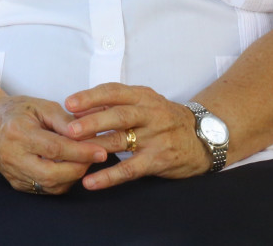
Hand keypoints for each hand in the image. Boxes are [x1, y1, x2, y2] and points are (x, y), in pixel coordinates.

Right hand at [0, 95, 109, 194]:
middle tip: (94, 156)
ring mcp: (14, 174)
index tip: (101, 151)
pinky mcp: (16, 184)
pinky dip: (61, 181)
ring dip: (72, 176)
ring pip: (51, 185)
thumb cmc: (14, 111)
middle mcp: (13, 157)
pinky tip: (67, 167)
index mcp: (18, 133)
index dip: (81, 151)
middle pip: (53, 173)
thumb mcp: (40, 106)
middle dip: (79, 167)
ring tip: (82, 160)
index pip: (55, 148)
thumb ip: (63, 120)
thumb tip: (86, 134)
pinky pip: (45, 189)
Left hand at [62, 83, 211, 189]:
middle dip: (92, 122)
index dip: (90, 97)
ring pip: (122, 141)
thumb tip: (79, 112)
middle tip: (70, 129)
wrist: (203, 138)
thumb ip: (116, 106)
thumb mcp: (145, 104)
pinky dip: (109, 176)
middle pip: (118, 115)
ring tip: (74, 154)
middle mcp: (150, 114)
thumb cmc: (165, 119)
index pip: (114, 91)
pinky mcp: (158, 160)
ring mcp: (156, 137)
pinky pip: (130, 169)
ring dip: (96, 147)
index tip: (69, 103)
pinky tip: (91, 182)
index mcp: (143, 96)